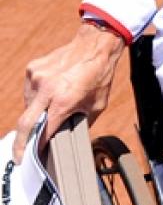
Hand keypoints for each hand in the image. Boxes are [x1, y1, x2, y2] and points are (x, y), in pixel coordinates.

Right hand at [13, 21, 124, 162]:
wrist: (96, 45)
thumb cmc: (100, 75)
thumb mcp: (98, 105)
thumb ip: (82, 122)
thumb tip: (70, 138)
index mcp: (63, 100)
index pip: (43, 131)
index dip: (36, 147)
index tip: (31, 159)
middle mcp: (46, 89)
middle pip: (25, 123)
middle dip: (20, 143)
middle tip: (19, 155)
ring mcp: (36, 78)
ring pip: (28, 105)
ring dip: (36, 112)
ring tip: (53, 104)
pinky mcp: (32, 69)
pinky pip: (30, 90)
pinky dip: (37, 96)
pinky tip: (52, 90)